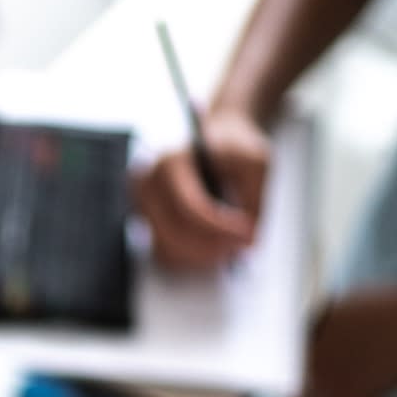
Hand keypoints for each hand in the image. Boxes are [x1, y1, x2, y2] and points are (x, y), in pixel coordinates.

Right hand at [132, 108, 270, 269]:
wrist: (213, 138)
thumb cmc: (232, 148)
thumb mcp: (255, 162)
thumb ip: (255, 199)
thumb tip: (249, 241)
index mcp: (170, 161)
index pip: (189, 206)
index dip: (220, 227)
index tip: (248, 235)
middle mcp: (147, 183)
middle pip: (173, 233)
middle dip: (211, 247)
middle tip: (241, 248)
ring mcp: (142, 204)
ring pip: (165, 249)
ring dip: (200, 257)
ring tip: (229, 249)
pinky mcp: (146, 222)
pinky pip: (164, 253)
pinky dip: (190, 258)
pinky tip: (213, 249)